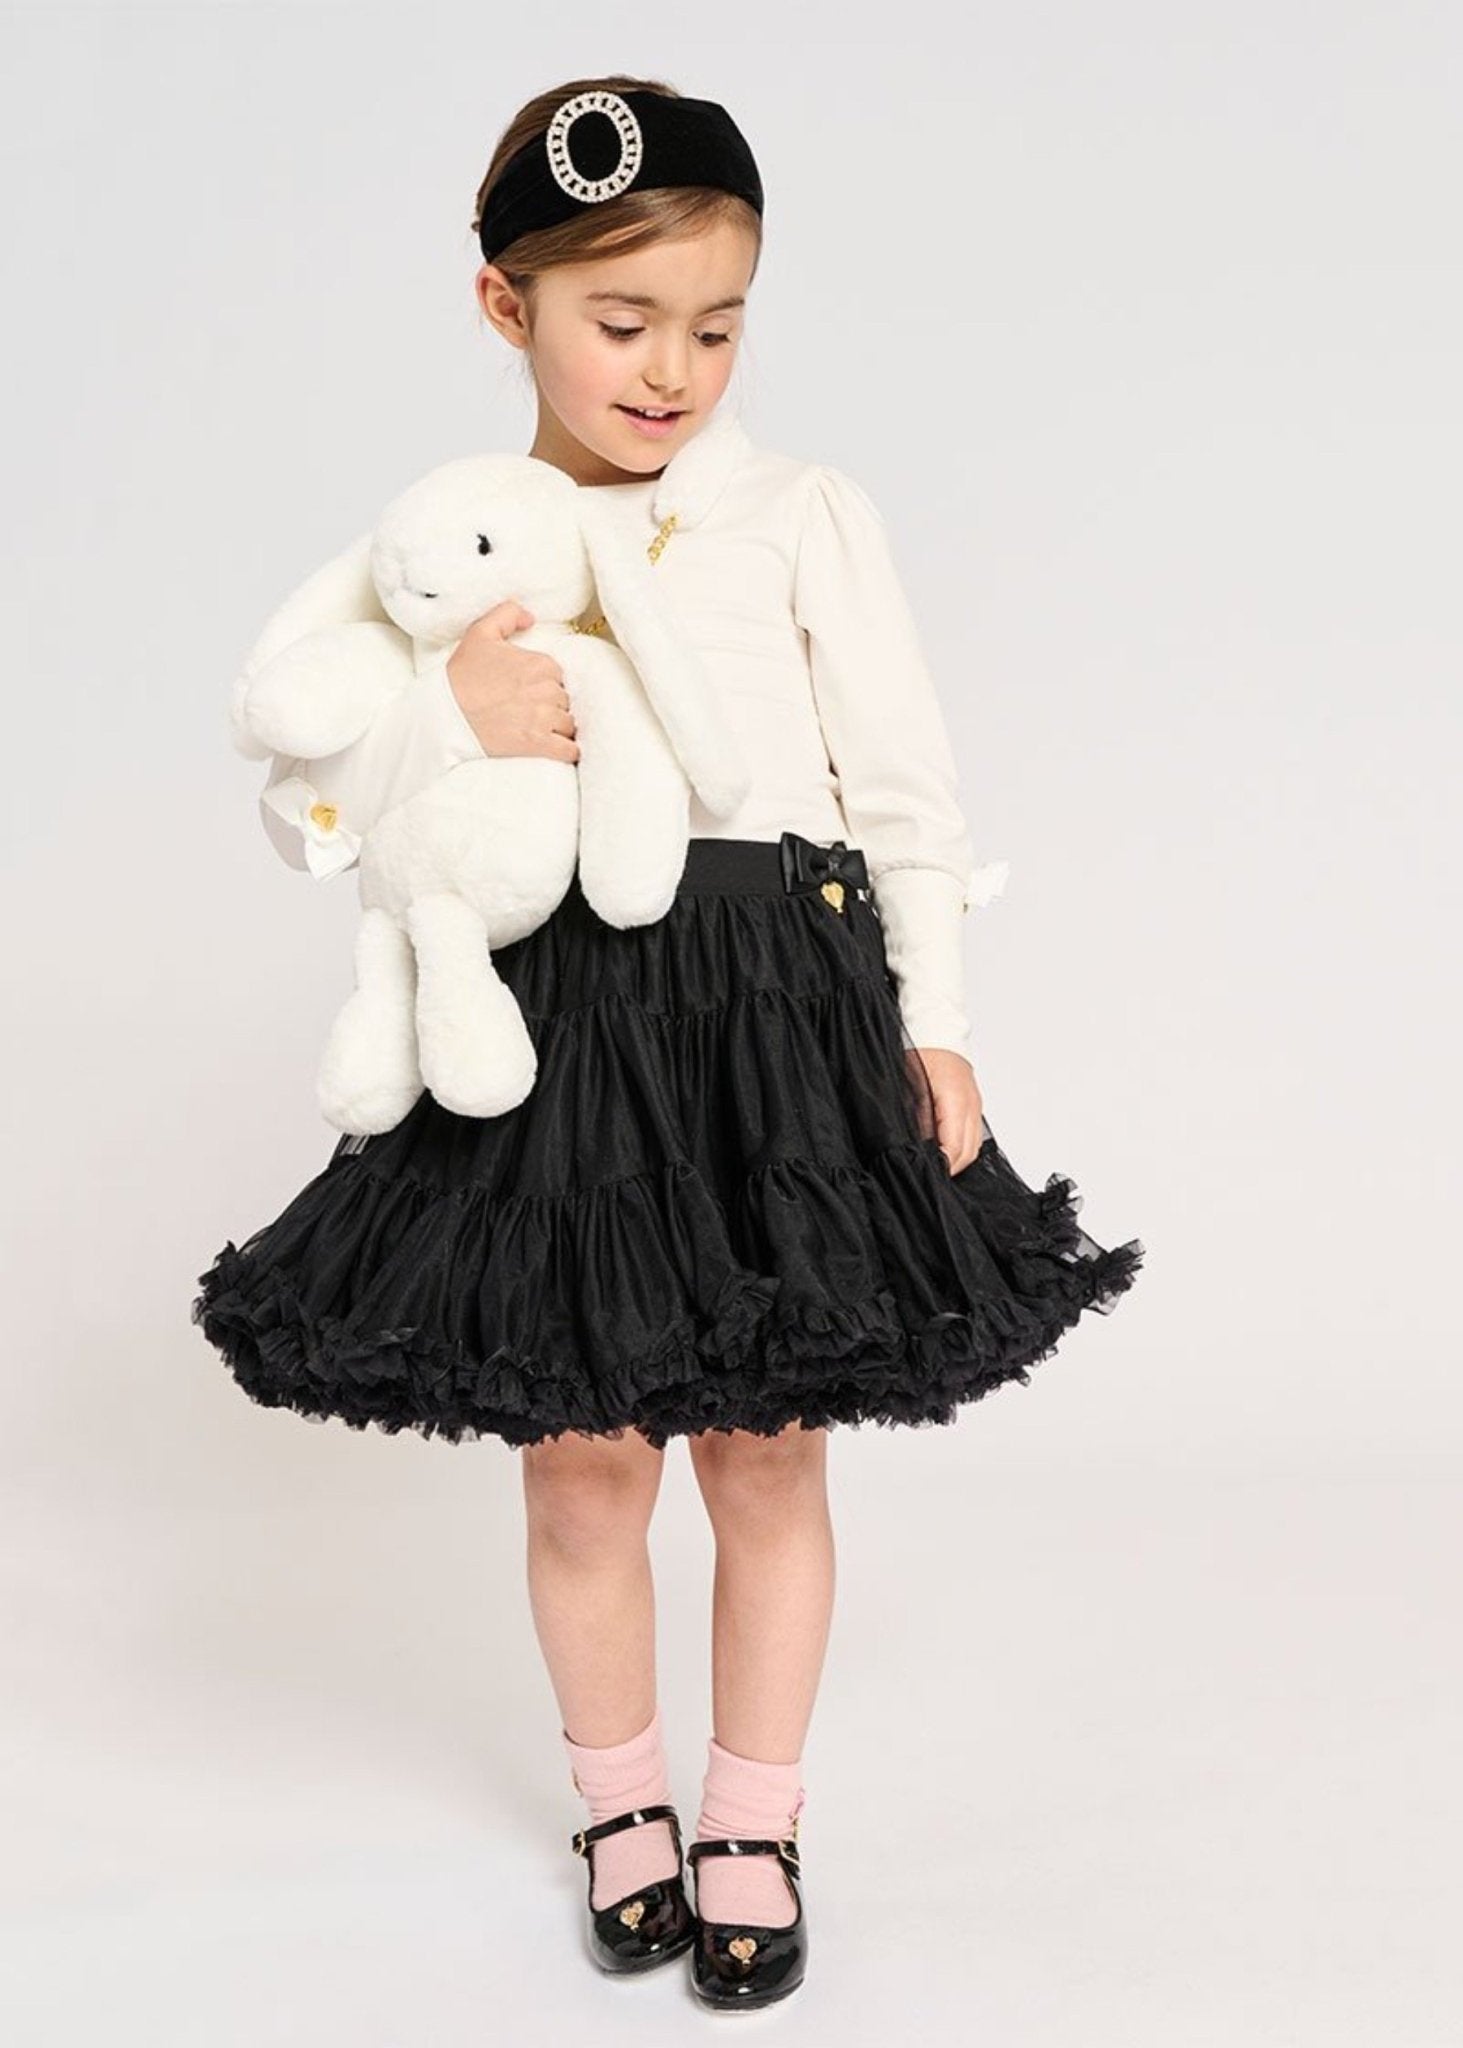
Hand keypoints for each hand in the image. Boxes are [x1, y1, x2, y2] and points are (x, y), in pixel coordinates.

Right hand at [445, 601, 579, 761]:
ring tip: (541, 731)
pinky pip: (569, 751)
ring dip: (559, 728)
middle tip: (531, 712)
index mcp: (540, 664)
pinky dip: (568, 751)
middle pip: (565, 700)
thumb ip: (507, 614)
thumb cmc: (462, 675)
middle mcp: (546, 690)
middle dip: (553, 706)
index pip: (559, 676)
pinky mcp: (537, 744)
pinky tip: (561, 750)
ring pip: (568, 724)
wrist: (445, 713)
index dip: (546, 684)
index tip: (530, 692)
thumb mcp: (480, 632)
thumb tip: (530, 617)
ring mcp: (543, 718)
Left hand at [910, 1047, 985, 1174]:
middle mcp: (971, 1105)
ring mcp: (976, 1104)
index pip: (954, 1147)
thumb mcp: (910, 1087)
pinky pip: (973, 1134)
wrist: (936, 1028)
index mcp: (955, 1100)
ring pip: (974, 1146)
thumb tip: (919, 1148)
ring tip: (935, 1165)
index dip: (941, 1166)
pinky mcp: (974, 1103)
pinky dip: (961, 1146)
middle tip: (928, 1175)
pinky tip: (943, 1149)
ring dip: (957, 1159)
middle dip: (950, 1168)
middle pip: (968, 1152)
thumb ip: (917, 1119)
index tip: (926, 1174)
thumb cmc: (919, 1052)